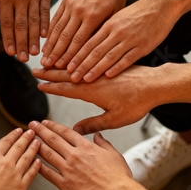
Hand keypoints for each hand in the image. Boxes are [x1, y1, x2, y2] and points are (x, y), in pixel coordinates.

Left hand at [0, 0, 51, 61]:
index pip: (6, 22)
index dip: (9, 38)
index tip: (10, 52)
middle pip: (21, 25)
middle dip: (22, 43)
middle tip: (23, 59)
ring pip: (34, 21)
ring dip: (35, 38)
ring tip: (35, 53)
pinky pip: (45, 11)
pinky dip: (45, 24)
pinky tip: (45, 36)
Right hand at [0, 128, 40, 189]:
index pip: (6, 142)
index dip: (13, 135)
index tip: (19, 130)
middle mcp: (6, 163)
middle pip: (19, 147)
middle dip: (26, 138)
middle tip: (32, 132)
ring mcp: (15, 175)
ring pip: (27, 158)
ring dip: (33, 148)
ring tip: (38, 142)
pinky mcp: (21, 187)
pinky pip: (31, 174)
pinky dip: (36, 166)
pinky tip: (39, 161)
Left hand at [30, 120, 139, 189]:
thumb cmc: (119, 177)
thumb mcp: (114, 155)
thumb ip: (104, 143)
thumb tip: (98, 135)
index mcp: (86, 147)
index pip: (66, 132)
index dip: (53, 126)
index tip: (44, 122)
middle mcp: (75, 156)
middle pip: (53, 139)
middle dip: (40, 130)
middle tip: (31, 124)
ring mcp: (68, 170)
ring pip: (48, 154)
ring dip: (37, 145)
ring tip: (29, 139)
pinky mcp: (65, 185)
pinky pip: (48, 174)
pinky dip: (39, 166)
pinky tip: (32, 161)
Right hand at [32, 66, 156, 133]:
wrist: (155, 84)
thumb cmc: (137, 103)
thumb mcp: (115, 119)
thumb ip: (93, 124)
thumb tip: (75, 130)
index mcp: (92, 90)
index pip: (65, 88)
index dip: (50, 86)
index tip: (38, 83)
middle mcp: (93, 77)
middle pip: (66, 73)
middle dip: (50, 72)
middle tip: (35, 70)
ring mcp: (100, 69)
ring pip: (75, 64)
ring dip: (60, 64)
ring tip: (48, 62)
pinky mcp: (108, 63)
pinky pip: (87, 59)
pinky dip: (76, 59)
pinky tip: (72, 60)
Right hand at [40, 0, 125, 68]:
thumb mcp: (115, 15)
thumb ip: (102, 32)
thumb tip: (92, 54)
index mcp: (93, 16)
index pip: (79, 42)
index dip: (71, 57)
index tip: (65, 70)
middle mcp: (79, 11)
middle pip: (65, 38)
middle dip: (56, 55)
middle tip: (49, 68)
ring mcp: (70, 6)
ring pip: (57, 30)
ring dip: (50, 46)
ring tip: (44, 59)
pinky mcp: (65, 1)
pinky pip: (55, 19)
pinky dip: (49, 33)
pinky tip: (46, 44)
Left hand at [66, 0, 173, 82]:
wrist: (161, 5)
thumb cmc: (138, 12)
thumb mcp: (117, 17)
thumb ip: (105, 30)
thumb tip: (89, 43)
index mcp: (108, 24)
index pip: (87, 42)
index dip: (75, 55)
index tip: (64, 66)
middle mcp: (116, 32)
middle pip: (94, 50)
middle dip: (81, 65)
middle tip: (70, 76)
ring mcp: (129, 39)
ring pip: (108, 56)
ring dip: (95, 69)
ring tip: (84, 79)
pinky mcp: (142, 46)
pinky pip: (127, 58)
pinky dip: (117, 67)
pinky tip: (108, 75)